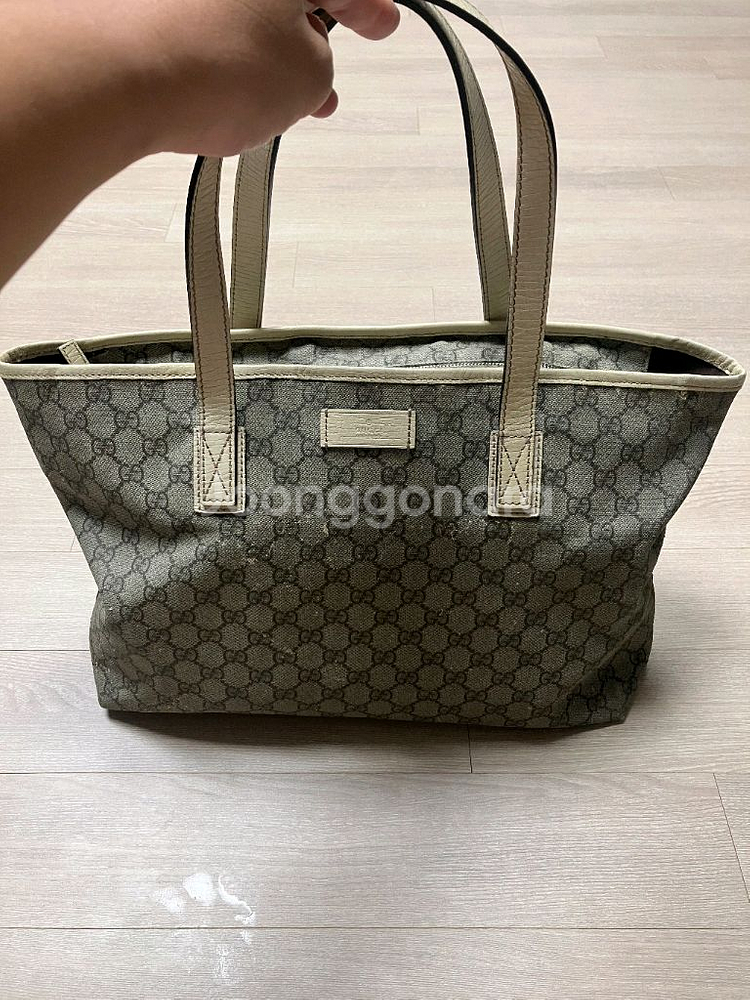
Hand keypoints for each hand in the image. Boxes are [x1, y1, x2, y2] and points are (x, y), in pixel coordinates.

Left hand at [136, 0, 399, 155]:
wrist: (118, 75)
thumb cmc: (211, 62)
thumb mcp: (308, 75)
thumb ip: (320, 64)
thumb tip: (302, 64)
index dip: (368, 8)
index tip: (381, 24)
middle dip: (315, 34)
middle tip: (326, 74)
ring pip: (246, 13)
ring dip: (269, 54)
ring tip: (277, 104)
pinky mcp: (150, 11)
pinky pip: (204, 25)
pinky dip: (226, 55)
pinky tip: (231, 93)